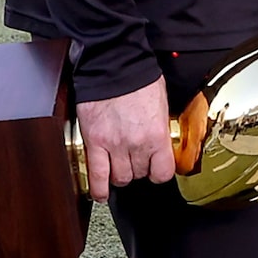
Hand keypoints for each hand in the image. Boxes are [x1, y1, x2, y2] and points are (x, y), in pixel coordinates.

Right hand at [76, 76, 174, 200]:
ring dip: (120, 175)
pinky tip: (100, 193)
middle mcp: (137, 144)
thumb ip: (160, 127)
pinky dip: (99, 188)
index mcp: (157, 134)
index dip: (159, 172)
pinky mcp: (94, 141)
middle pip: (139, 175)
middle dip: (138, 169)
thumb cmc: (138, 77)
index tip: (155, 169)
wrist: (113, 64)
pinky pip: (96, 175)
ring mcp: (114, 145)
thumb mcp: (161, 104)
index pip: (162, 172)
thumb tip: (162, 140)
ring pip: (119, 178)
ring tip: (118, 166)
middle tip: (135, 160)